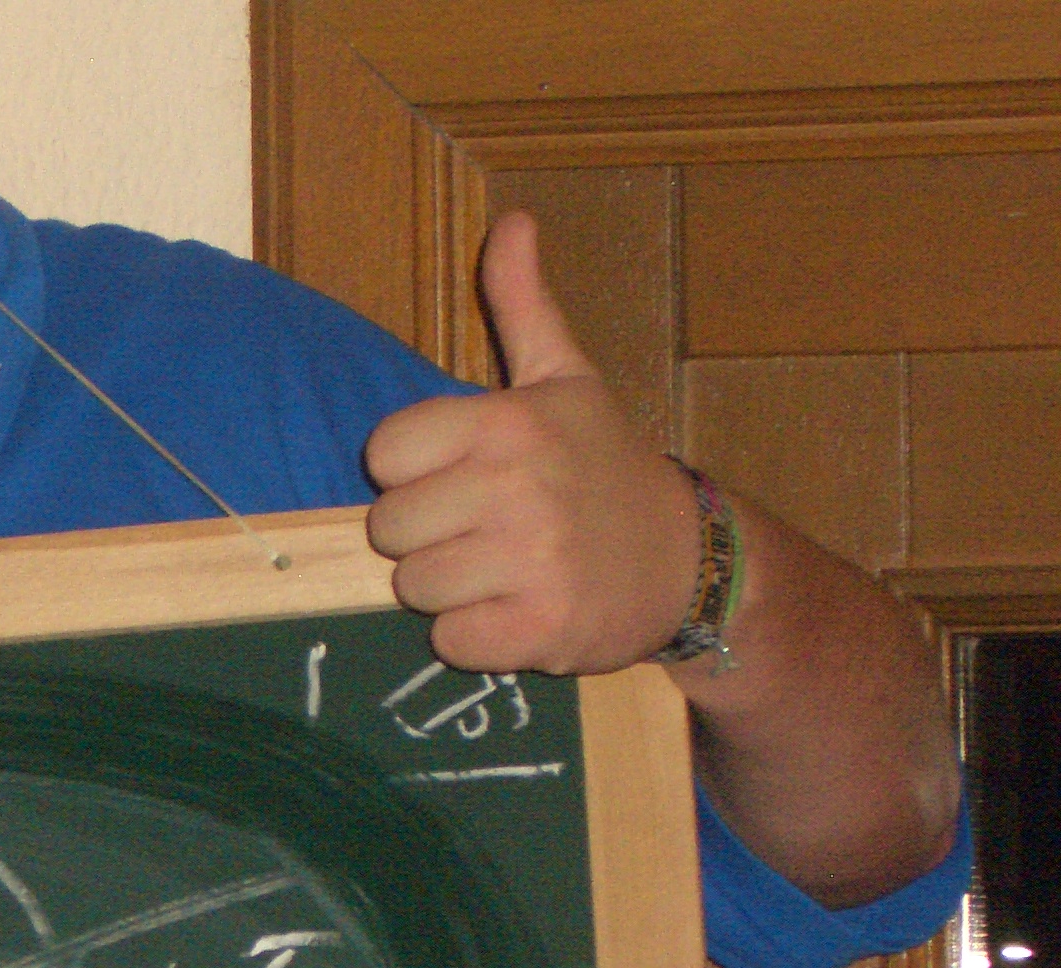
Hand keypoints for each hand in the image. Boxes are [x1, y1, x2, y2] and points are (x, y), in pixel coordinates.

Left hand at [364, 211, 698, 677]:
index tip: (462, 474)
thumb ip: (523, 304)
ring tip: (503, 568)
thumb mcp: (567, 379)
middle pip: (389, 527)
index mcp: (508, 422)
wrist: (688, 561)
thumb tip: (513, 220)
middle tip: (485, 528)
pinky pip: (449, 642)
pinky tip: (515, 610)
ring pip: (413, 588)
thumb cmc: (605, 467)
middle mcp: (517, 487)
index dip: (414, 472)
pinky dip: (474, 638)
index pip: (384, 454)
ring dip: (449, 589)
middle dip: (427, 535)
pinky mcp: (536, 630)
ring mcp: (529, 561)